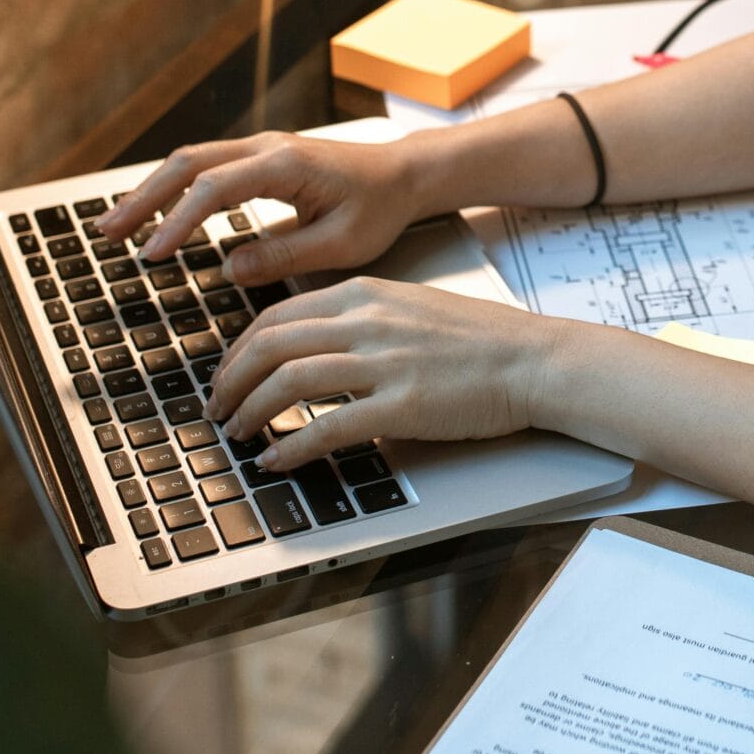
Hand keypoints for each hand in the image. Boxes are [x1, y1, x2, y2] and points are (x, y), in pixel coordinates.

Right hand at [94, 131, 425, 287]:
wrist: (404, 175)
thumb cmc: (380, 208)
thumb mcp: (343, 244)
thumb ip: (286, 256)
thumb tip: (229, 269)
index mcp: (286, 164)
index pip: (214, 188)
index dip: (177, 221)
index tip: (152, 254)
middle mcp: (267, 147)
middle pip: (188, 164)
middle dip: (143, 198)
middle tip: (106, 234)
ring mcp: (260, 148)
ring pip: (190, 161)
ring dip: (150, 192)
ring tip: (113, 226)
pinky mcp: (259, 158)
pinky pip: (206, 167)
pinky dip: (172, 189)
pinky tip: (152, 214)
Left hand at [204, 276, 565, 467]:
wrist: (534, 360)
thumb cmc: (480, 341)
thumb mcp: (409, 308)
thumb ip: (360, 318)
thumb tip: (311, 345)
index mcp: (365, 294)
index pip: (277, 316)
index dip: (239, 351)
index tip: (228, 375)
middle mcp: (368, 320)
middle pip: (271, 345)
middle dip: (232, 381)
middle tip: (219, 409)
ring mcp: (384, 361)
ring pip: (288, 382)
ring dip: (251, 412)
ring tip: (238, 435)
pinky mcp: (403, 404)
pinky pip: (328, 426)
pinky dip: (291, 446)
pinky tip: (276, 459)